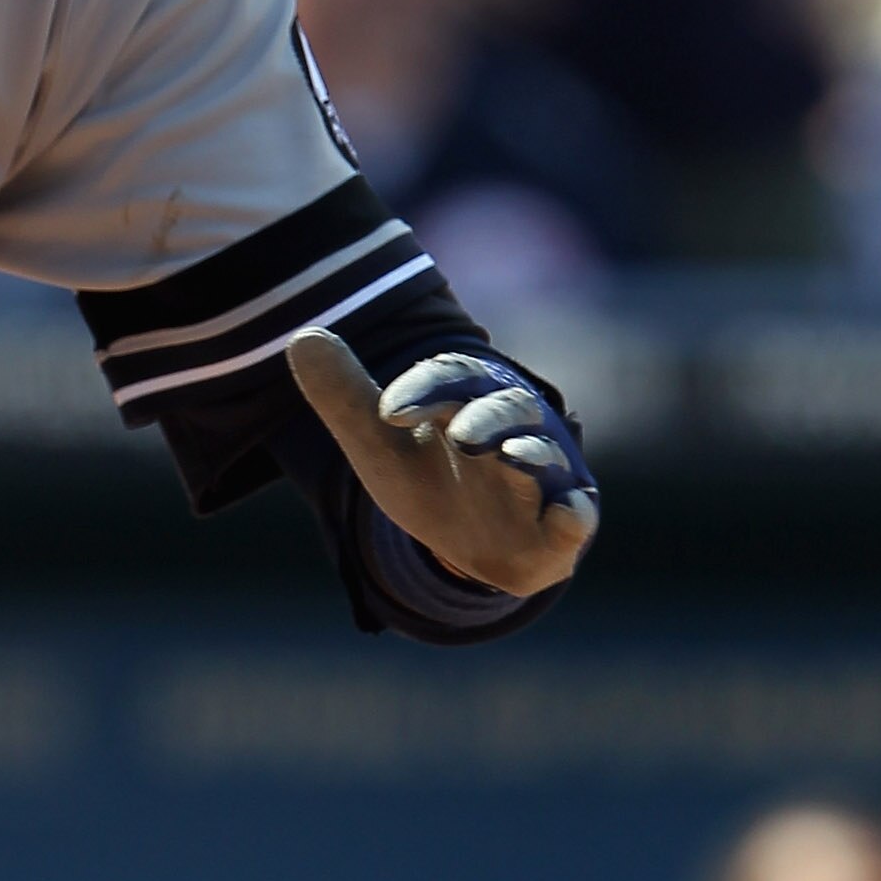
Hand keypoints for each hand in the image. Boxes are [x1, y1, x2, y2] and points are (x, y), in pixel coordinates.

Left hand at [286, 330, 597, 597]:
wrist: (472, 543)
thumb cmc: (430, 479)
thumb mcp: (378, 443)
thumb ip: (344, 396)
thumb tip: (302, 337)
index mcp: (467, 402)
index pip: (452, 380)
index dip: (424, 390)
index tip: (388, 411)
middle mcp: (512, 432)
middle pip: (508, 410)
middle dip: (488, 418)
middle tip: (461, 433)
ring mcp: (541, 480)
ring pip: (545, 458)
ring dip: (533, 456)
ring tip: (510, 455)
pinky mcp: (560, 528)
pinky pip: (577, 517)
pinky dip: (575, 515)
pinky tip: (567, 513)